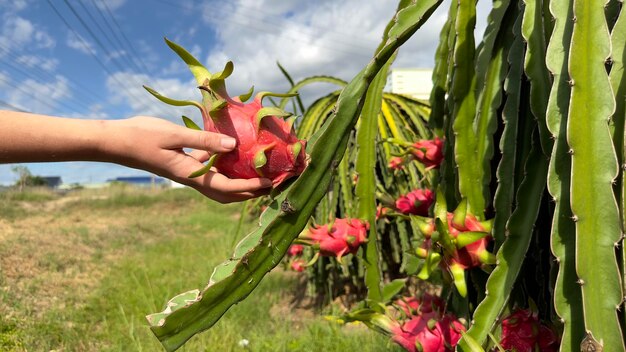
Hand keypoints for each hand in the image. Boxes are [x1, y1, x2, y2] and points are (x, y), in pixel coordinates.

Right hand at [102, 116, 272, 202]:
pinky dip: (226, 166)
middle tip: (272, 184)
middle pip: (227, 193)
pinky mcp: (185, 163)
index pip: (227, 188)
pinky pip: (211, 169)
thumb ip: (204, 140)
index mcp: (191, 175)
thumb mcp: (174, 134)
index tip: (270, 183)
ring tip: (260, 172)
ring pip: (220, 183)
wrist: (117, 141)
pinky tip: (236, 152)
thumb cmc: (143, 136)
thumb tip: (233, 145)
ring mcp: (188, 172)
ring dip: (240, 181)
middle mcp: (192, 178)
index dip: (250, 187)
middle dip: (250, 192)